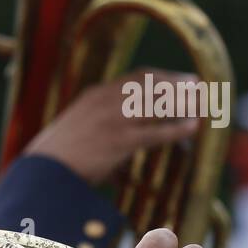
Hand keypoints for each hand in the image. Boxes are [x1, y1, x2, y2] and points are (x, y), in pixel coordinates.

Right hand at [25, 68, 200, 184]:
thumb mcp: (77, 129)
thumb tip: (121, 147)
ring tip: (204, 103)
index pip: (137, 77)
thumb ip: (100, 126)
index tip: (181, 78)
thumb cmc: (57, 158)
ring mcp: (113, 120)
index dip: (164, 76)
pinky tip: (192, 127)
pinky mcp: (119, 141)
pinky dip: (177, 129)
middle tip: (200, 85)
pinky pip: (156, 132)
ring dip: (184, 102)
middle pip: (152, 86)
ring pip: (158, 105)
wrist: (43, 171)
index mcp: (95, 95)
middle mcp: (107, 102)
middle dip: (179, 84)